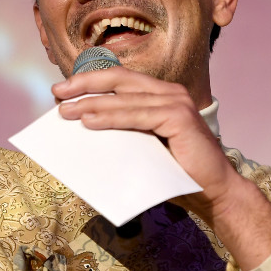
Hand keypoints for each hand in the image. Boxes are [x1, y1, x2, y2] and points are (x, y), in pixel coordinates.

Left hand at [54, 67, 270, 267]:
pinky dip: (111, 117)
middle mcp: (169, 92)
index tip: (61, 90)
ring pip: (124, 98)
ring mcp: (176, 102)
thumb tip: (81, 126)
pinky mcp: (179, 118)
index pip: (119, 79)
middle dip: (84, 84)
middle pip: (119, 79)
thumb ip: (121, 131)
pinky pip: (137, 115)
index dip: (89, 80)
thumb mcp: (141, 146)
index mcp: (160, 94)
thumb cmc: (175, 171)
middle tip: (58, 92)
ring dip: (91, 103)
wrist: (212, 191)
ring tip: (66, 111)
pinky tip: (89, 122)